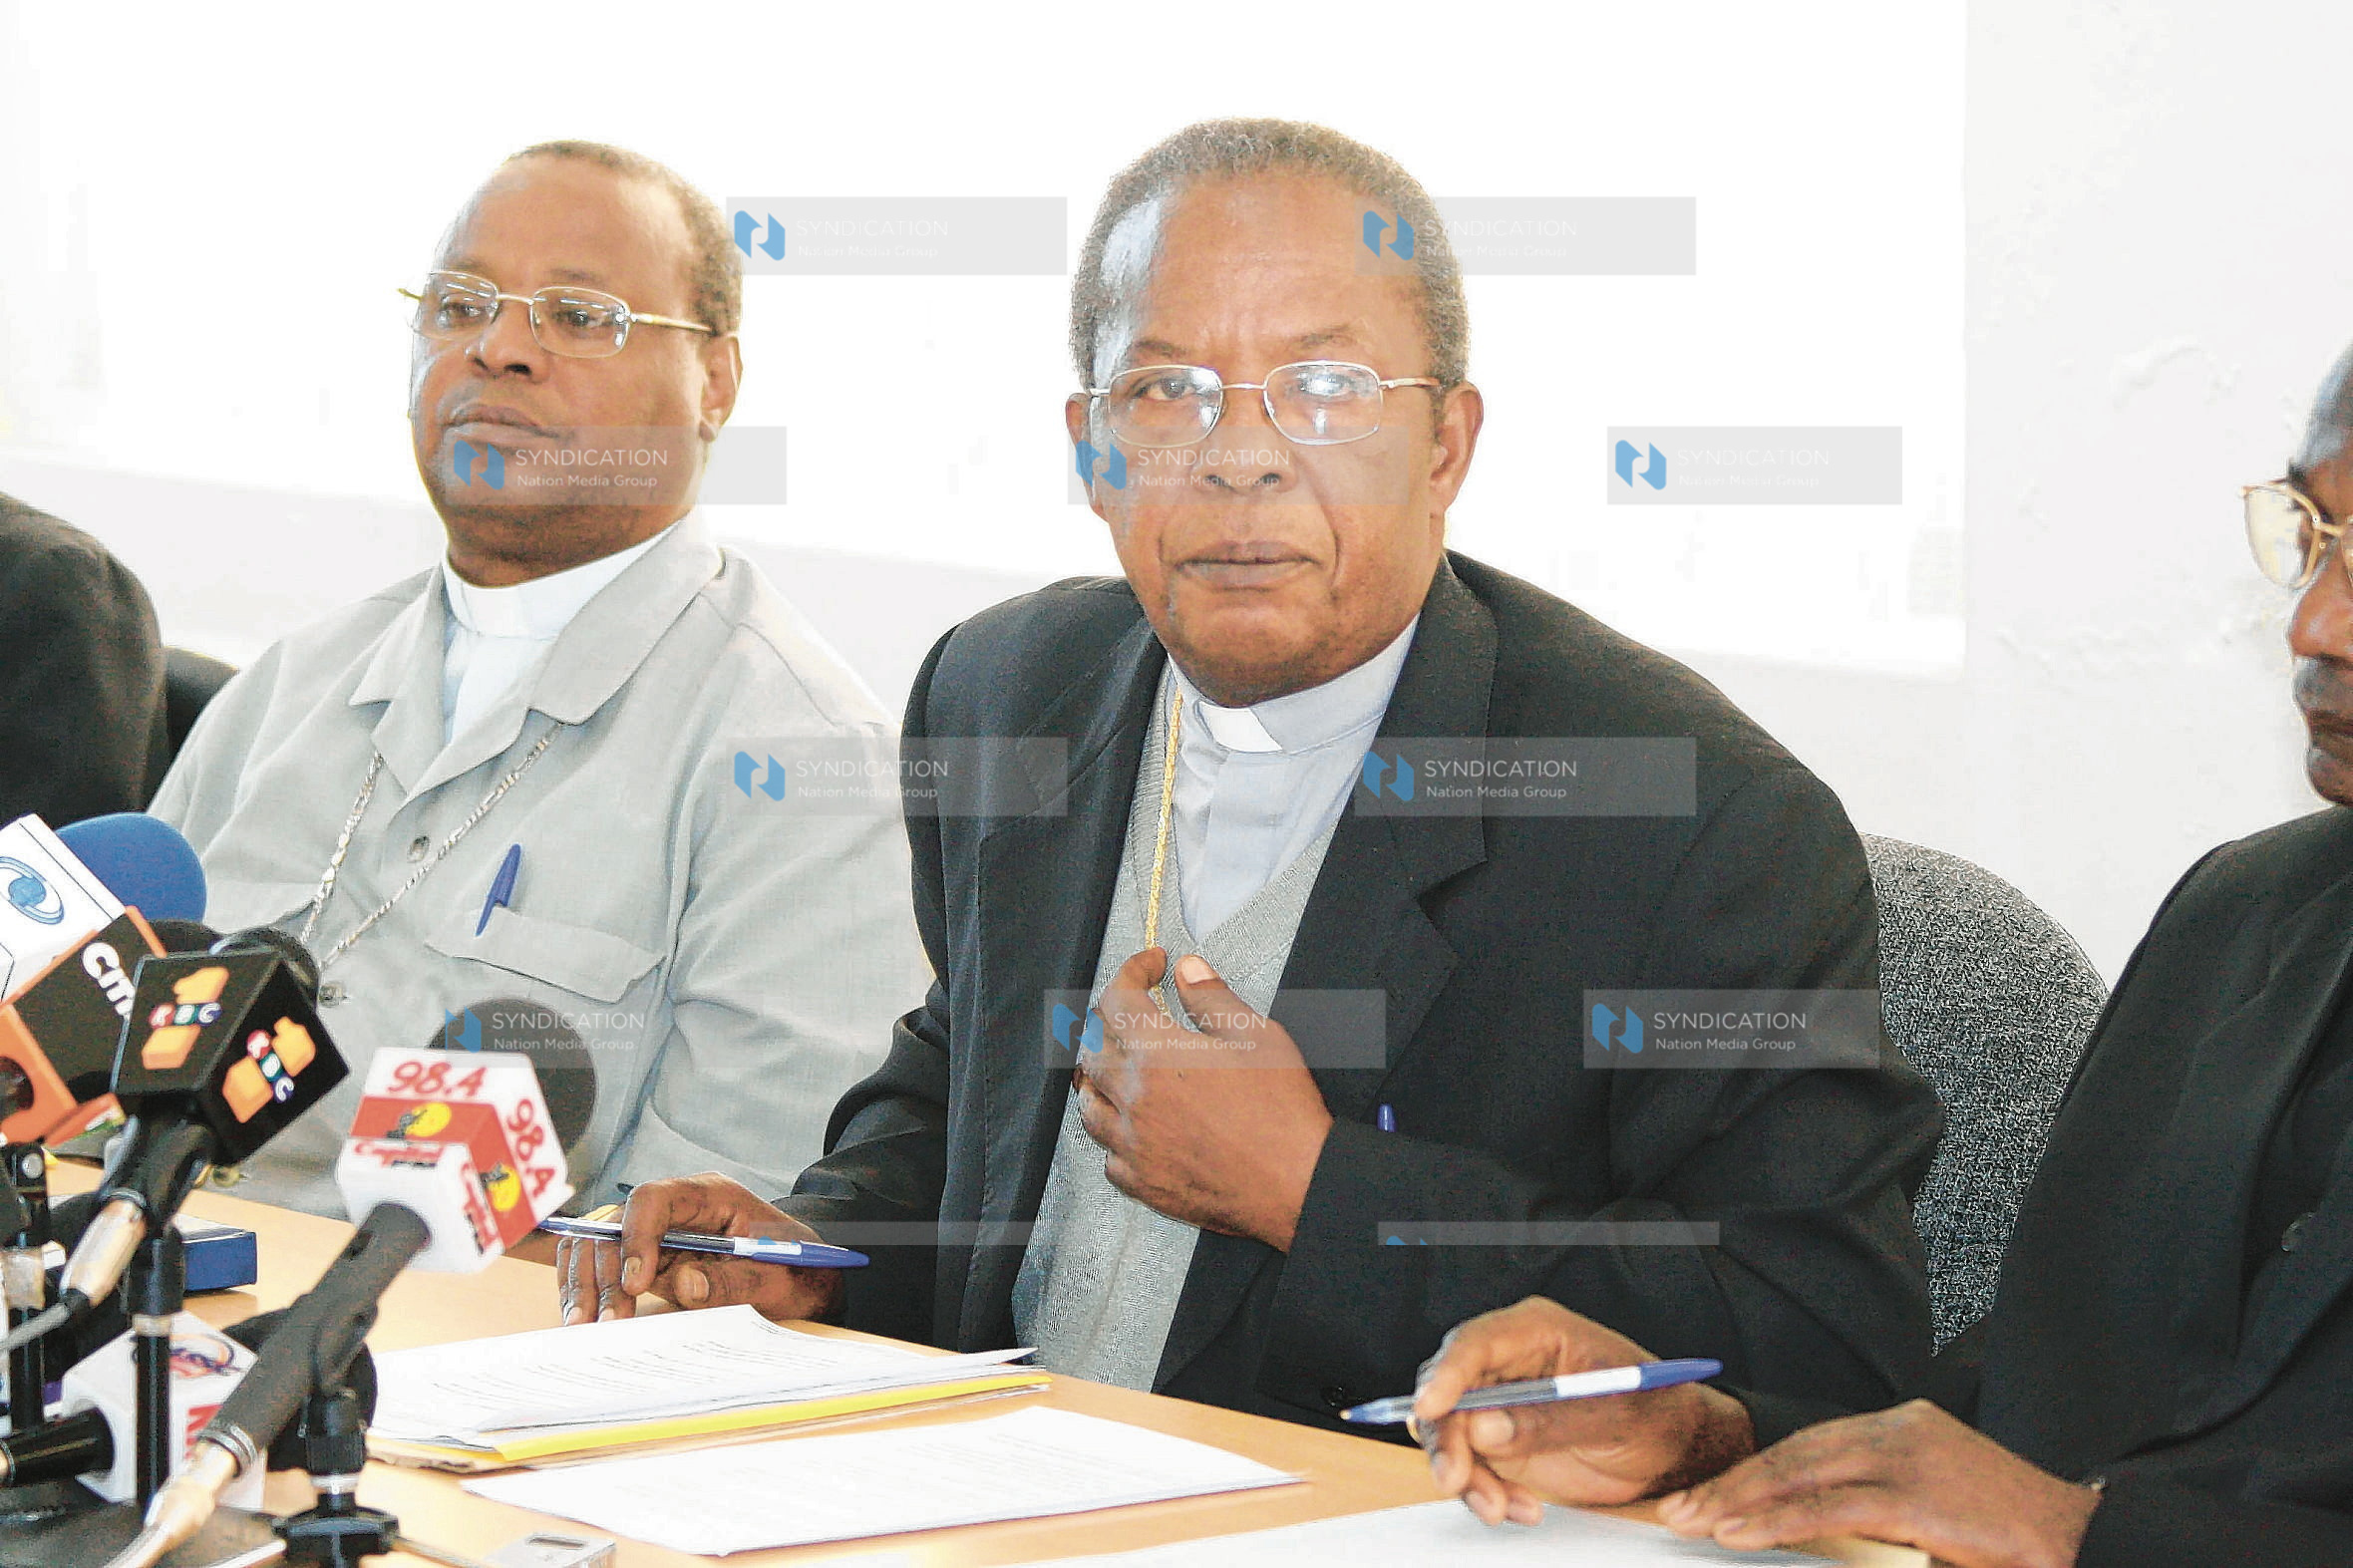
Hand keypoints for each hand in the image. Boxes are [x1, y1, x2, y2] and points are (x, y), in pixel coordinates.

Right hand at [555, 1173, 843, 1325]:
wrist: (802, 1278)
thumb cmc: (793, 1270)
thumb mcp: (776, 1279)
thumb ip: (734, 1281)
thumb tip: (685, 1284)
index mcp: (710, 1196)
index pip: (654, 1199)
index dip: (636, 1237)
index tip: (636, 1284)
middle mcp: (675, 1208)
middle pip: (615, 1223)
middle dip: (603, 1272)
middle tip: (605, 1321)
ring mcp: (656, 1232)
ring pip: (599, 1243)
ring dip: (585, 1282)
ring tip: (582, 1325)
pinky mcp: (646, 1258)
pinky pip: (602, 1265)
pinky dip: (588, 1289)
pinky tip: (584, 1319)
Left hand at [1072, 948, 1332, 1249]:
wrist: (1295, 1183)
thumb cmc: (1281, 1112)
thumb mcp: (1256, 1035)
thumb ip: (1212, 997)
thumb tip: (1188, 970)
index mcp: (1155, 1054)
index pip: (1117, 998)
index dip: (1132, 970)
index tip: (1152, 964)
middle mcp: (1132, 1097)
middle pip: (1091, 1047)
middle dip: (1109, 1020)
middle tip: (1135, 1012)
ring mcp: (1132, 1144)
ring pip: (1088, 1103)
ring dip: (1101, 1078)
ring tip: (1123, 1068)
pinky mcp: (1141, 1181)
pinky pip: (1108, 1154)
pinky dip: (1116, 1134)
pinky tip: (1137, 1127)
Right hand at [1414, 1296, 1755, 1519]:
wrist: (1671, 1449)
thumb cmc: (1655, 1411)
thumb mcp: (1616, 1413)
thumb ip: (1551, 1419)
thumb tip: (1487, 1426)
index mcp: (1536, 1331)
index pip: (1476, 1343)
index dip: (1447, 1373)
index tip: (1432, 1408)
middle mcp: (1508, 1363)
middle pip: (1448, 1390)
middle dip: (1447, 1439)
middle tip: (1457, 1479)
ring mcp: (1500, 1403)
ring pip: (1450, 1434)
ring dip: (1465, 1475)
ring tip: (1499, 1507)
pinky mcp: (1500, 1442)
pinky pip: (1470, 1466)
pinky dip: (1484, 1492)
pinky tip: (1517, 1508)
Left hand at [1657, 1400, 2099, 1567]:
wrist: (2083, 1543)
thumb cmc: (2008, 1538)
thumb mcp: (1932, 1510)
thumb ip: (1875, 1506)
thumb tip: (1801, 1525)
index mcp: (1903, 1426)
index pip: (1808, 1444)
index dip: (1752, 1470)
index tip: (1706, 1493)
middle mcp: (1901, 1429)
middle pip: (1794, 1452)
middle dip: (1730, 1482)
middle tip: (1676, 1506)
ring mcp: (1910, 1457)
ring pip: (1801, 1473)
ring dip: (1737, 1500)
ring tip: (1690, 1519)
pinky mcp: (1920, 1495)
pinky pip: (1830, 1505)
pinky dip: (1776, 1518)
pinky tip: (1736, 1531)